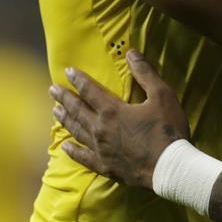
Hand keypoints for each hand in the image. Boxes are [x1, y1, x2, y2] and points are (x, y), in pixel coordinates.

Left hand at [49, 50, 190, 188]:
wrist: (169, 168)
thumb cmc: (168, 129)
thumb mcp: (162, 96)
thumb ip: (145, 74)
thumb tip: (131, 53)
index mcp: (112, 110)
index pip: (90, 91)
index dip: (78, 79)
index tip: (68, 71)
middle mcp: (100, 129)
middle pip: (78, 110)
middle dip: (65, 98)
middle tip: (52, 90)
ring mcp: (100, 149)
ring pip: (77, 131)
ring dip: (65, 120)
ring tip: (55, 111)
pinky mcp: (105, 166)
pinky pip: (83, 158)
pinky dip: (73, 151)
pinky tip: (64, 146)